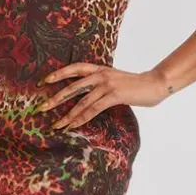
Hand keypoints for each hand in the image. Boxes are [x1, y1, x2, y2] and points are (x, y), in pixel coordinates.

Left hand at [36, 63, 170, 129]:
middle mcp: (100, 74)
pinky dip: (81, 119)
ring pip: (81, 101)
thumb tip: (86, 94)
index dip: (58, 74)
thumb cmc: (134, 85)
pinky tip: (72, 126)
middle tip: (41, 108)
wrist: (154, 84)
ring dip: (67, 115)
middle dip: (55, 99)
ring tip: (55, 125)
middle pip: (72, 86)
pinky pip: (93, 109)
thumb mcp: (114, 79)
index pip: (74, 68)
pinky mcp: (114, 95)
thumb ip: (100, 83)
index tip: (43, 82)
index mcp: (99, 69)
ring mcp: (107, 85)